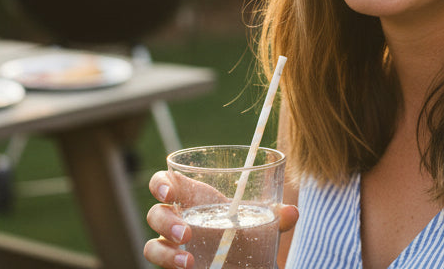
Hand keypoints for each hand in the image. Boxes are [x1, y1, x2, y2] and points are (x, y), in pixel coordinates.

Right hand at [143, 171, 299, 268]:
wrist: (248, 264)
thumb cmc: (247, 235)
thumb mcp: (262, 224)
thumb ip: (275, 216)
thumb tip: (291, 213)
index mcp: (193, 198)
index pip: (165, 184)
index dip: (160, 184)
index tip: (168, 192)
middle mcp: (179, 220)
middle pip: (156, 214)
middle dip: (166, 222)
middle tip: (187, 234)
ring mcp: (174, 246)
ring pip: (152, 245)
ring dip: (165, 253)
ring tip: (188, 262)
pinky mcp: (175, 265)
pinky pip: (160, 265)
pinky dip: (170, 265)